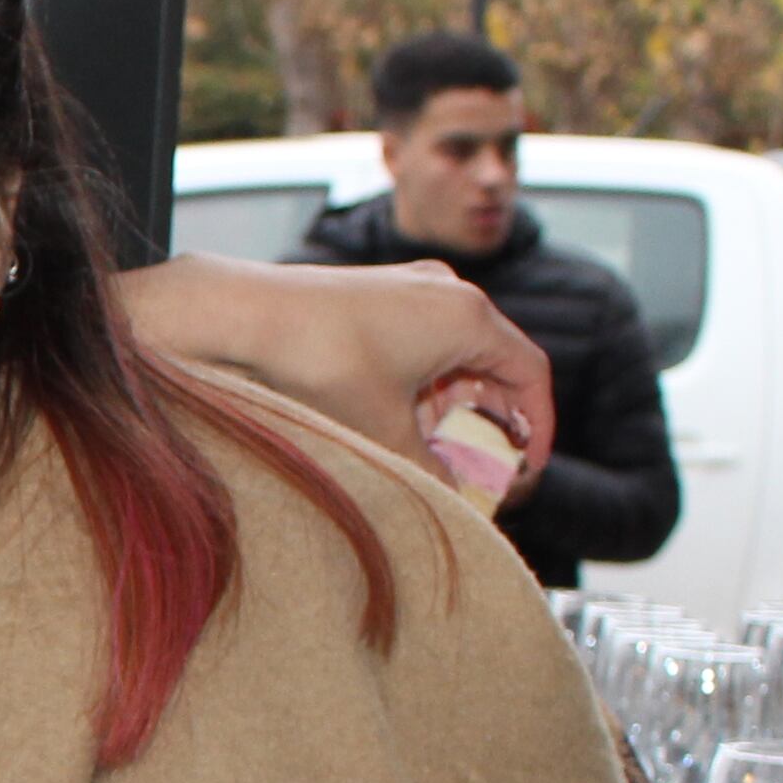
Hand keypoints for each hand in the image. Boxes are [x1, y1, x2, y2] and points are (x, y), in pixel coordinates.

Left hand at [119, 255, 556, 499]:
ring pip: (456, 355)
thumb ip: (428, 467)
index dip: (536, 424)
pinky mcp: (379, 294)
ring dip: (452, 405)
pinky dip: (421, 384)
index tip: (527, 465)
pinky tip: (396, 418)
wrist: (246, 315)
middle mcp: (448, 292)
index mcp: (468, 317)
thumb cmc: (319, 360)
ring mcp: (412, 288)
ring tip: (431, 450)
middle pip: (496, 363)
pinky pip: (422, 343)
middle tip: (480, 467)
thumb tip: (451, 494)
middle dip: (490, 420)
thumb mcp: (383, 429)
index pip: (529, 372)